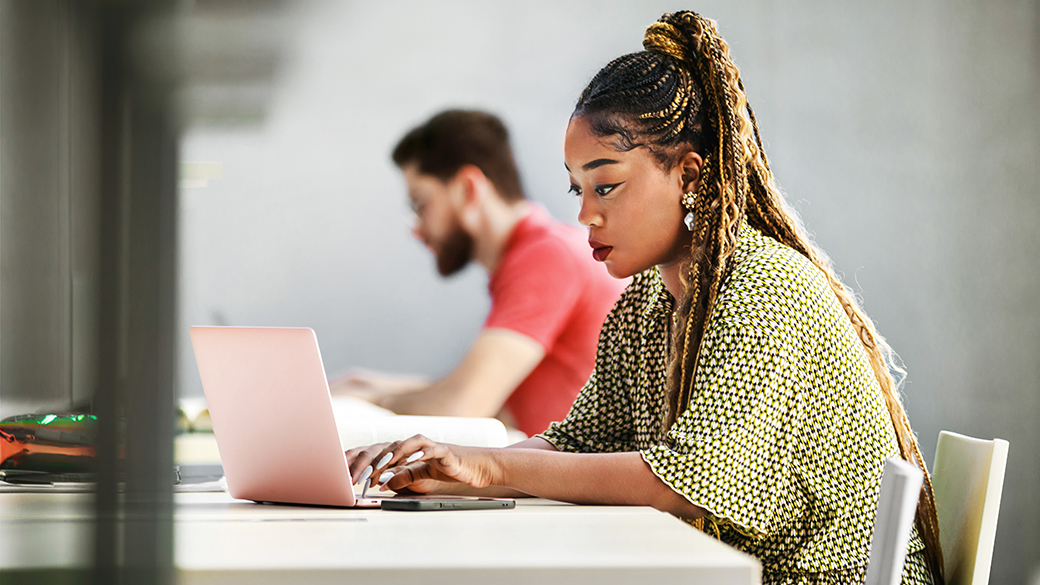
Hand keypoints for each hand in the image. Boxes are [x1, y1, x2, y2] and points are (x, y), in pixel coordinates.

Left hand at [345, 435, 500, 493]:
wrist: (478, 466)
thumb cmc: (450, 469)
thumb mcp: (421, 477)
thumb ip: (403, 477)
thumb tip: (384, 482)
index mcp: (405, 451)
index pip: (376, 452)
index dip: (358, 459)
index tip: (340, 472)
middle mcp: (413, 445)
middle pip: (384, 448)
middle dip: (366, 462)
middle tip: (353, 477)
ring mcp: (428, 446)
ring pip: (403, 446)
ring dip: (388, 457)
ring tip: (376, 468)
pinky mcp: (444, 450)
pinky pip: (430, 449)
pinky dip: (419, 452)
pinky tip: (410, 459)